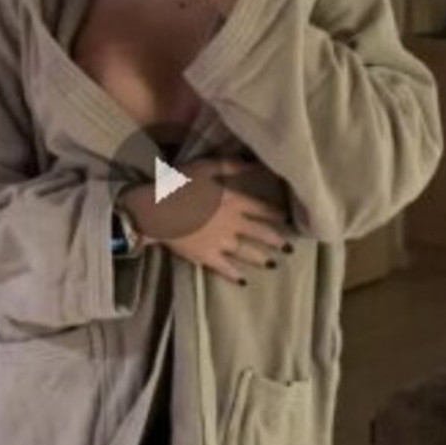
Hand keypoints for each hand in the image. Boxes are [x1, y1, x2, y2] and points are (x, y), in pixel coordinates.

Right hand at [119, 158, 293, 284]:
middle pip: (261, 234)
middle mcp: (233, 223)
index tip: (286, 220)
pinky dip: (235, 275)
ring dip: (262, 259)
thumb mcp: (205, 167)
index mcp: (234, 201)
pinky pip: (226, 269)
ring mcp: (222, 242)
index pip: (262, 209)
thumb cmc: (179, 184)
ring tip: (273, 264)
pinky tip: (243, 281)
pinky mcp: (208, 257)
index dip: (276, 215)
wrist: (156, 209)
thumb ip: (230, 165)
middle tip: (290, 249)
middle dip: (277, 241)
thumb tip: (253, 163)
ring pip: (248, 253)